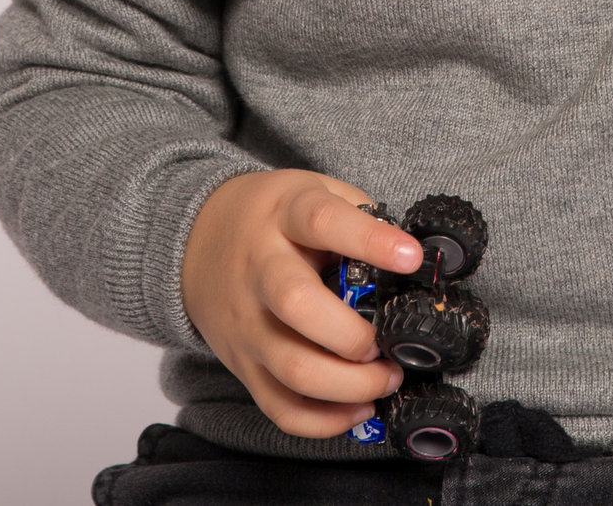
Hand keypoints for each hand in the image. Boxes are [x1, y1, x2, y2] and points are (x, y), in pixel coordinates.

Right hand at [179, 169, 425, 437]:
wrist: (199, 240)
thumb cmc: (275, 218)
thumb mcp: (313, 191)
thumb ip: (359, 215)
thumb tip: (412, 258)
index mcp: (284, 216)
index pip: (322, 222)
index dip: (369, 240)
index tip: (411, 257)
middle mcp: (260, 270)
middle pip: (297, 304)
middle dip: (353, 335)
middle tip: (387, 344)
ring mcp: (248, 322)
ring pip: (292, 368)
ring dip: (349, 385)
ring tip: (385, 378)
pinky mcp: (243, 364)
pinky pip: (280, 408)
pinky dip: (324, 421)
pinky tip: (357, 408)